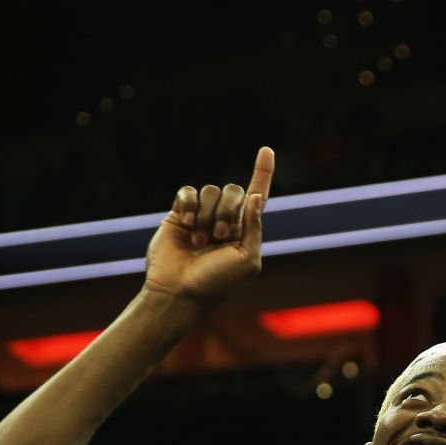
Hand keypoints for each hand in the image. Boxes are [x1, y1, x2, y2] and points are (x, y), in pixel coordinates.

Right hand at [142, 146, 275, 309]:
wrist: (179, 292)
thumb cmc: (216, 283)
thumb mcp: (247, 259)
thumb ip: (254, 227)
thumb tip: (257, 197)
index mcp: (245, 230)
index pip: (257, 196)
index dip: (263, 173)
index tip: (267, 150)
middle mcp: (224, 220)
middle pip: (233, 190)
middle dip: (229, 210)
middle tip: (220, 236)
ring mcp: (201, 216)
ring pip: (210, 190)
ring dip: (207, 215)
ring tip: (199, 241)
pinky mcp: (178, 215)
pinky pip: (187, 192)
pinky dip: (189, 204)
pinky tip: (187, 224)